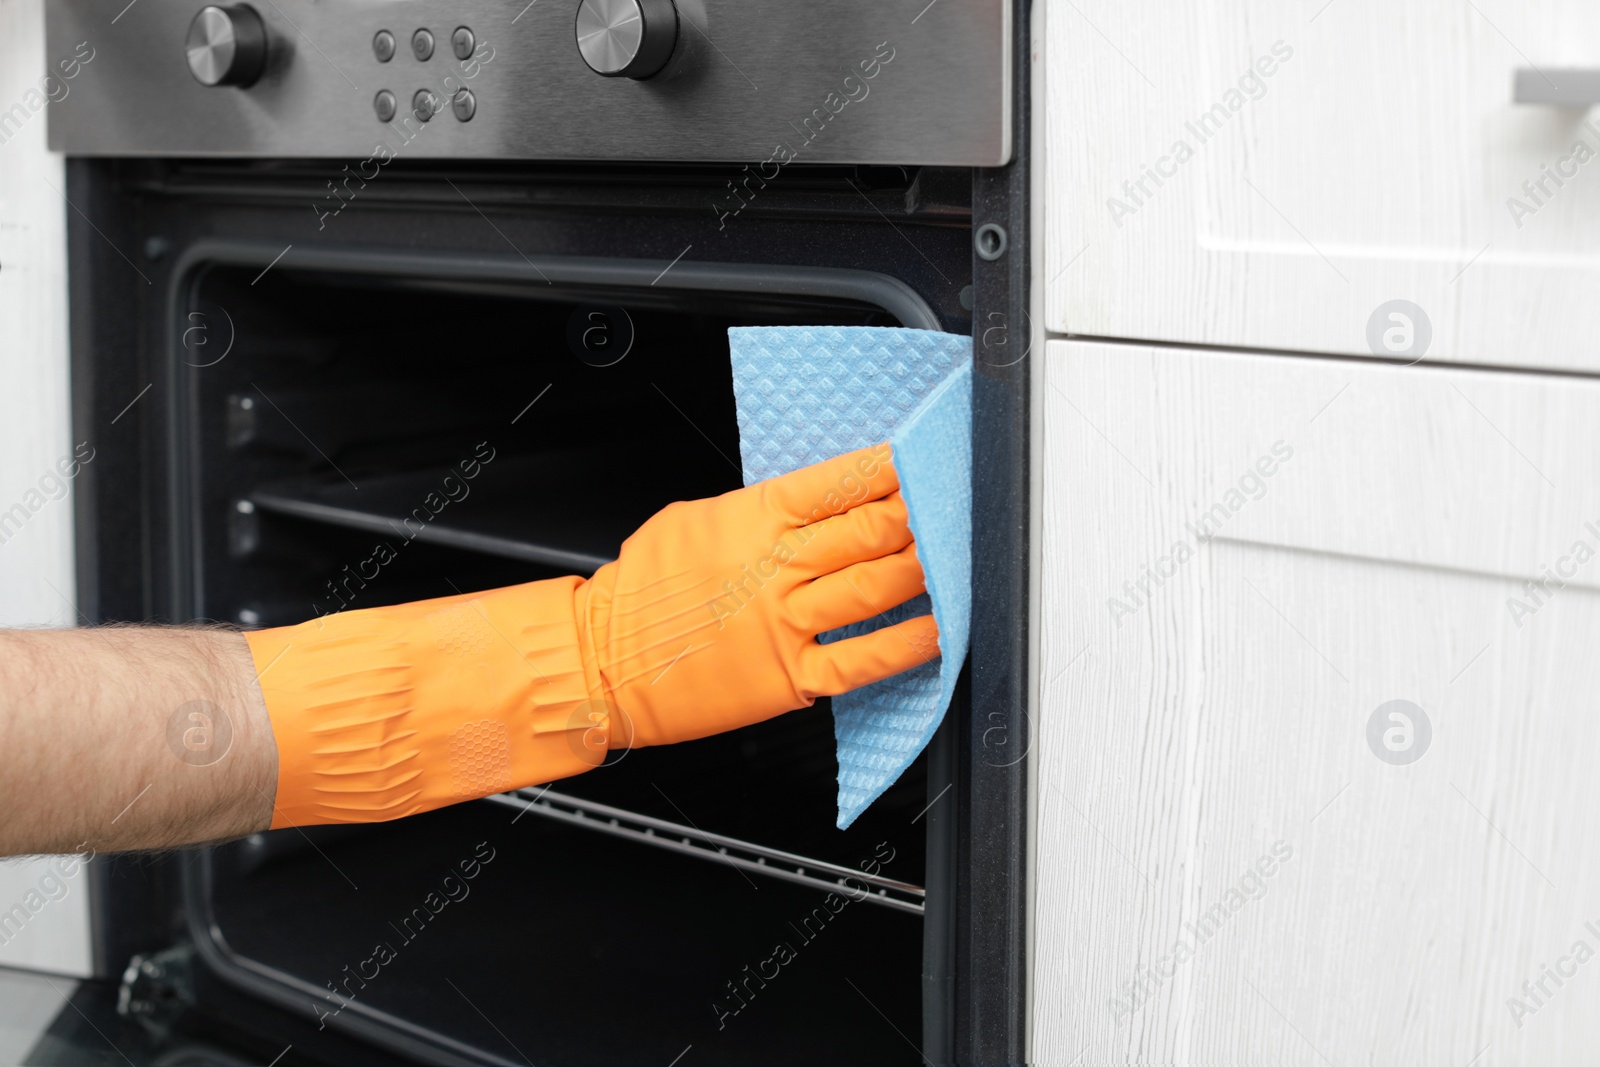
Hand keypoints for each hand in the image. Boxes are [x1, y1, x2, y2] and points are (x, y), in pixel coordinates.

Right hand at [580, 442, 939, 748]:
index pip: (836, 483)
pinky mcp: (786, 675)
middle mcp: (773, 566)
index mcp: (751, 518)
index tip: (920, 461)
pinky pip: (859, 659)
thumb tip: (807, 501)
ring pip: (873, 587)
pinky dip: (904, 645)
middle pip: (866, 529)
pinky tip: (938, 631)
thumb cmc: (641, 593)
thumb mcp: (691, 521)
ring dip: (923, 569)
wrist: (602, 661)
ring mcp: (783, 622)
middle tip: (951, 504)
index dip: (887, 470)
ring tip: (957, 556)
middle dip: (917, 513)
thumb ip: (752, 512)